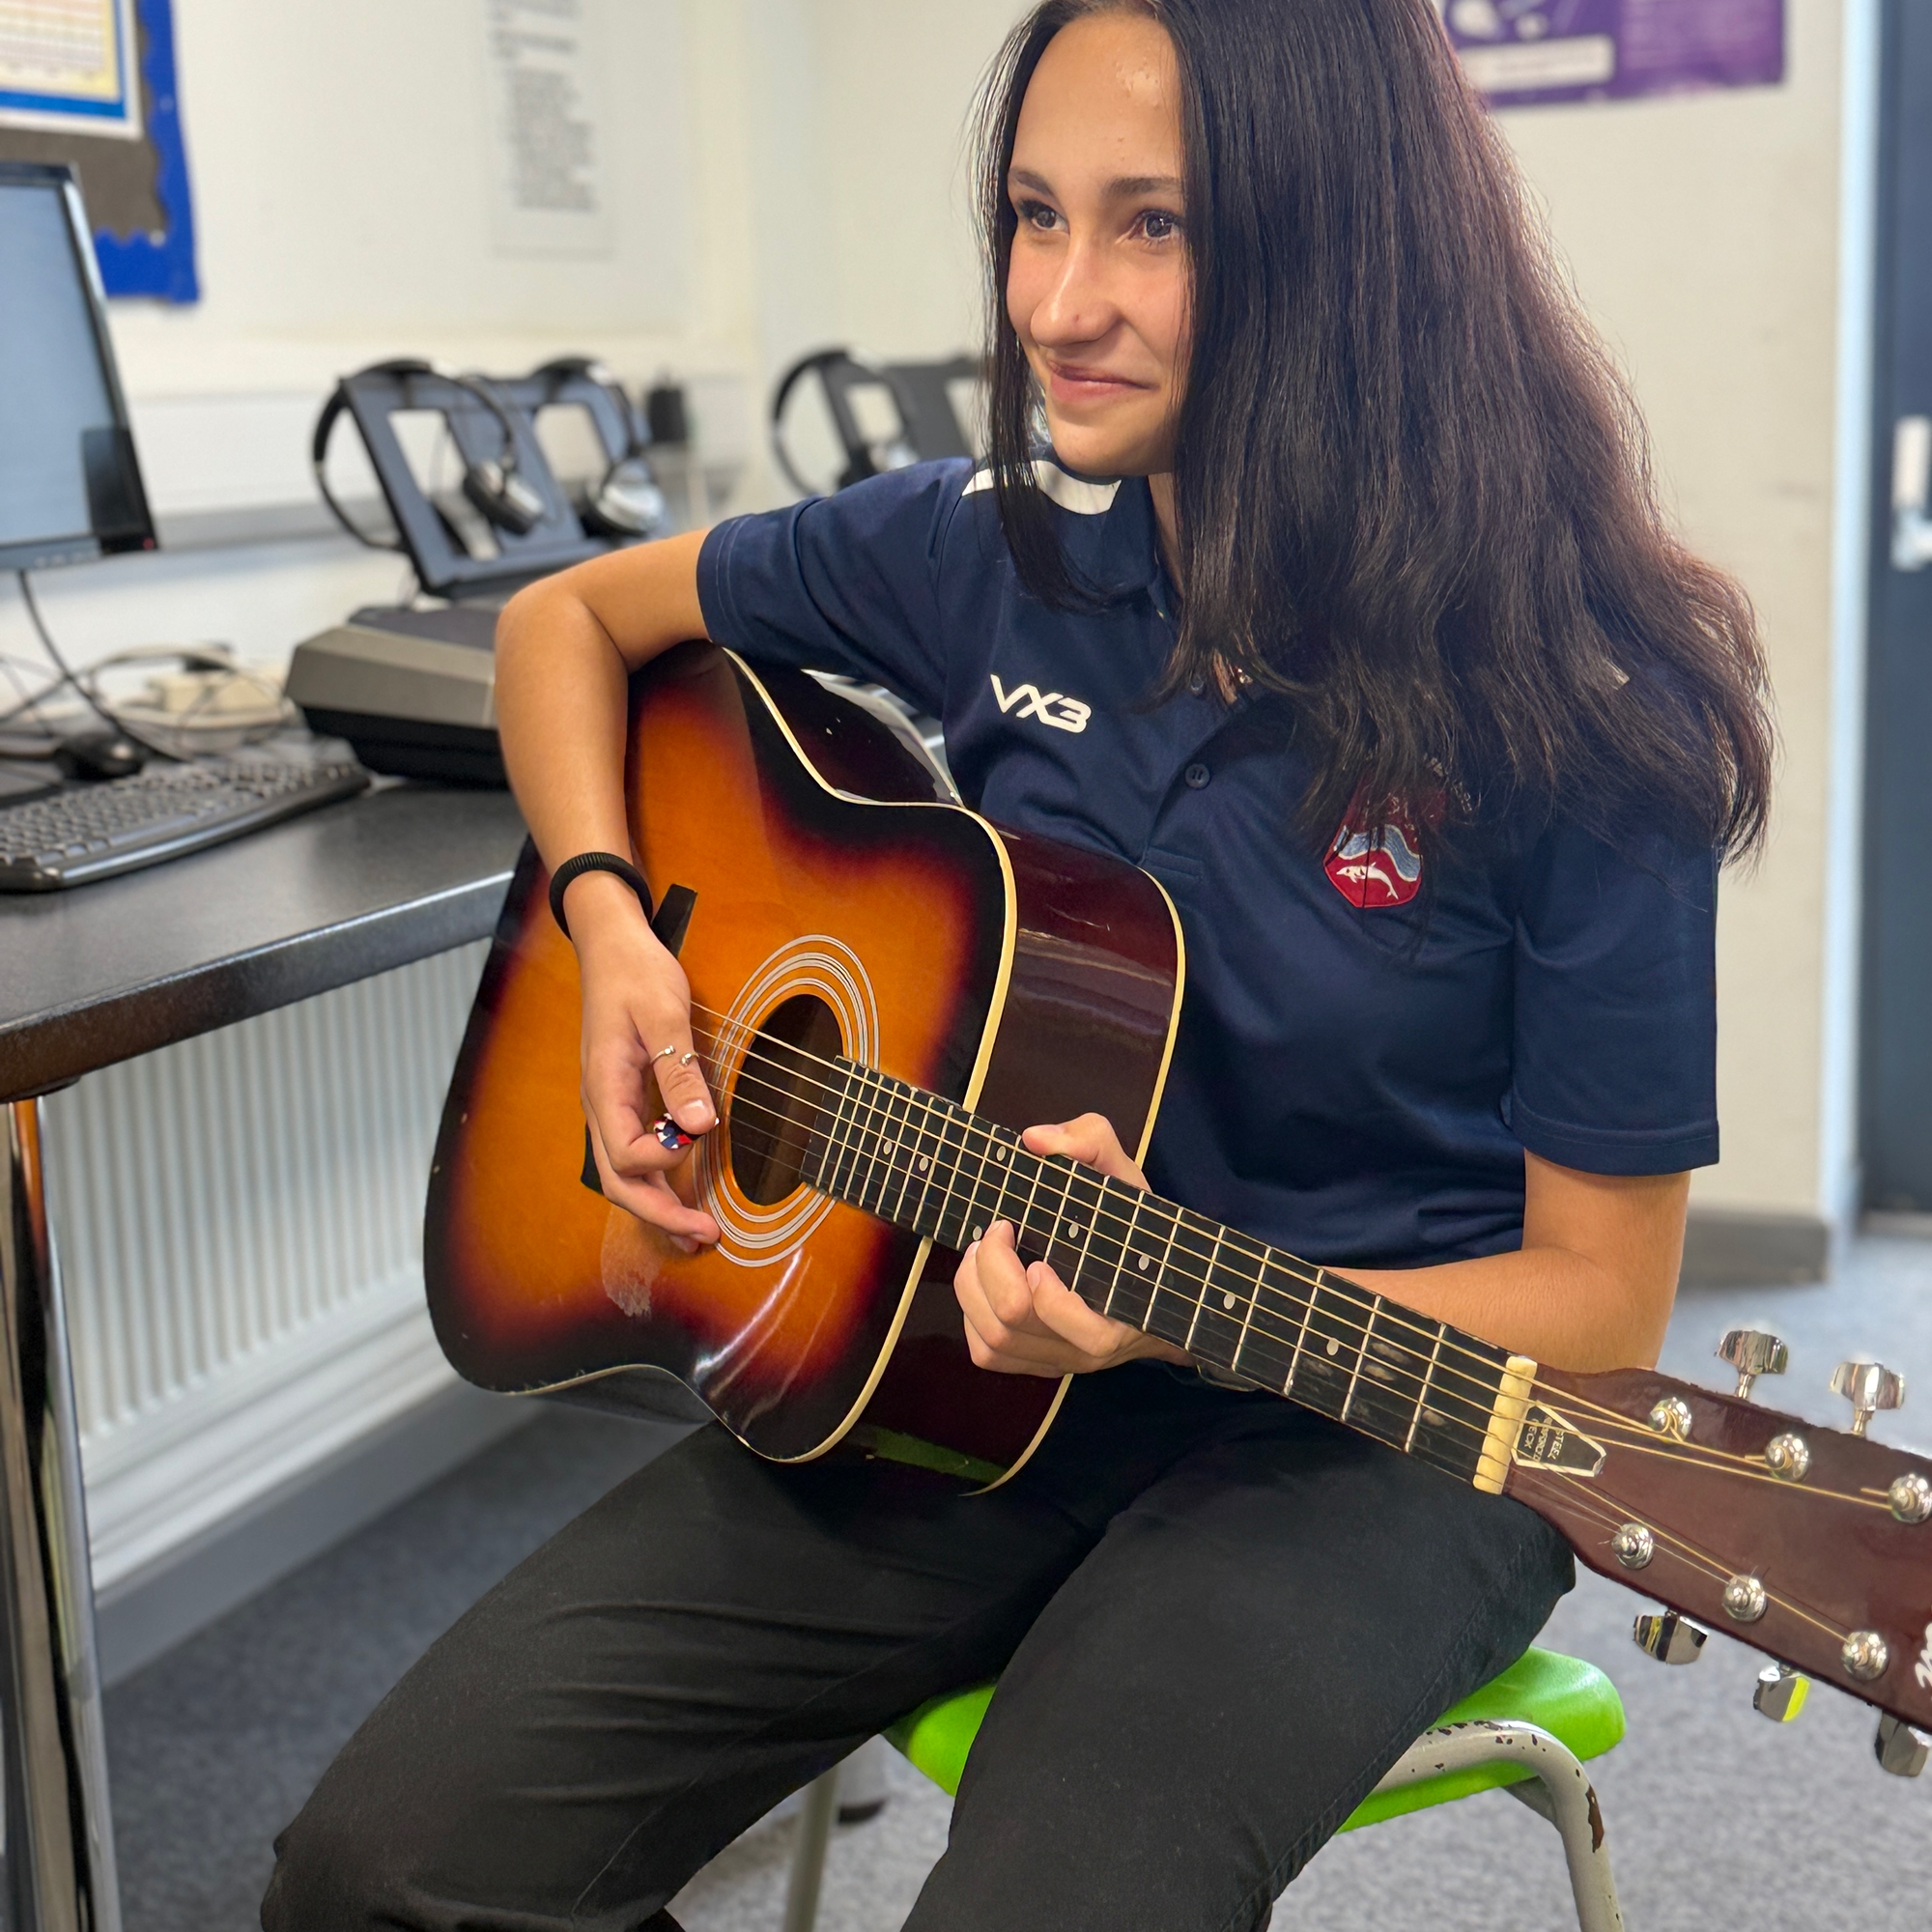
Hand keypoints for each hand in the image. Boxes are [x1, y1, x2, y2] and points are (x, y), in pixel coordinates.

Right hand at [567, 871, 719, 1251]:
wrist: (611, 946)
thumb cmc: (636, 973)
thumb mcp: (664, 1013)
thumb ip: (679, 1070)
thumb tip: (699, 1126)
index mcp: (605, 1088)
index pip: (625, 1154)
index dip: (665, 1158)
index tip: (699, 1132)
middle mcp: (601, 1107)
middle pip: (620, 1182)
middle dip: (660, 1216)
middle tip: (706, 1236)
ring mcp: (610, 1107)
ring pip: (624, 1175)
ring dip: (659, 1207)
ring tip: (698, 1233)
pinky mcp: (624, 1102)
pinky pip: (634, 1154)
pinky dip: (659, 1181)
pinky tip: (684, 1194)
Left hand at [953, 1114, 1190, 1378]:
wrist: (1152, 1277)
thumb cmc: (1134, 1227)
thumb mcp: (1124, 1175)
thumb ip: (1090, 1142)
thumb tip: (1035, 1139)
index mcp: (1124, 1308)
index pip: (1088, 1333)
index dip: (1050, 1295)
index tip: (1036, 1250)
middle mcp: (1090, 1346)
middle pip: (1016, 1324)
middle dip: (991, 1268)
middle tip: (999, 1231)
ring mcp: (1061, 1358)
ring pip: (994, 1342)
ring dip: (972, 1289)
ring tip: (982, 1251)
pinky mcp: (1037, 1361)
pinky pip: (988, 1354)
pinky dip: (972, 1316)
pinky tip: (983, 1283)